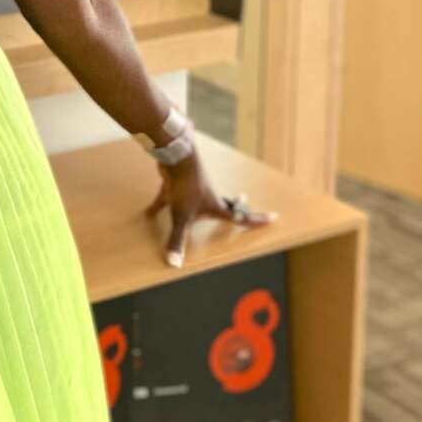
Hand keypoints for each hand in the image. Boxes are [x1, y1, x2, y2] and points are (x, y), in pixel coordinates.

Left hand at [147, 151, 277, 268]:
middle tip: (244, 200)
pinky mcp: (178, 182)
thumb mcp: (180, 217)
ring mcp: (194, 188)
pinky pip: (170, 197)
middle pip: (225, 204)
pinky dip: (162, 204)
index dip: (256, 220)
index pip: (240, 216)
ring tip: (202, 208)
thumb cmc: (184, 187)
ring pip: (201, 198)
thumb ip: (177, 241)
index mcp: (215, 207)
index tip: (274, 216)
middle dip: (235, 205)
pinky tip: (148, 213)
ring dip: (204, 204)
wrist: (176, 157)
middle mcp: (208, 196)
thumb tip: (174, 264)